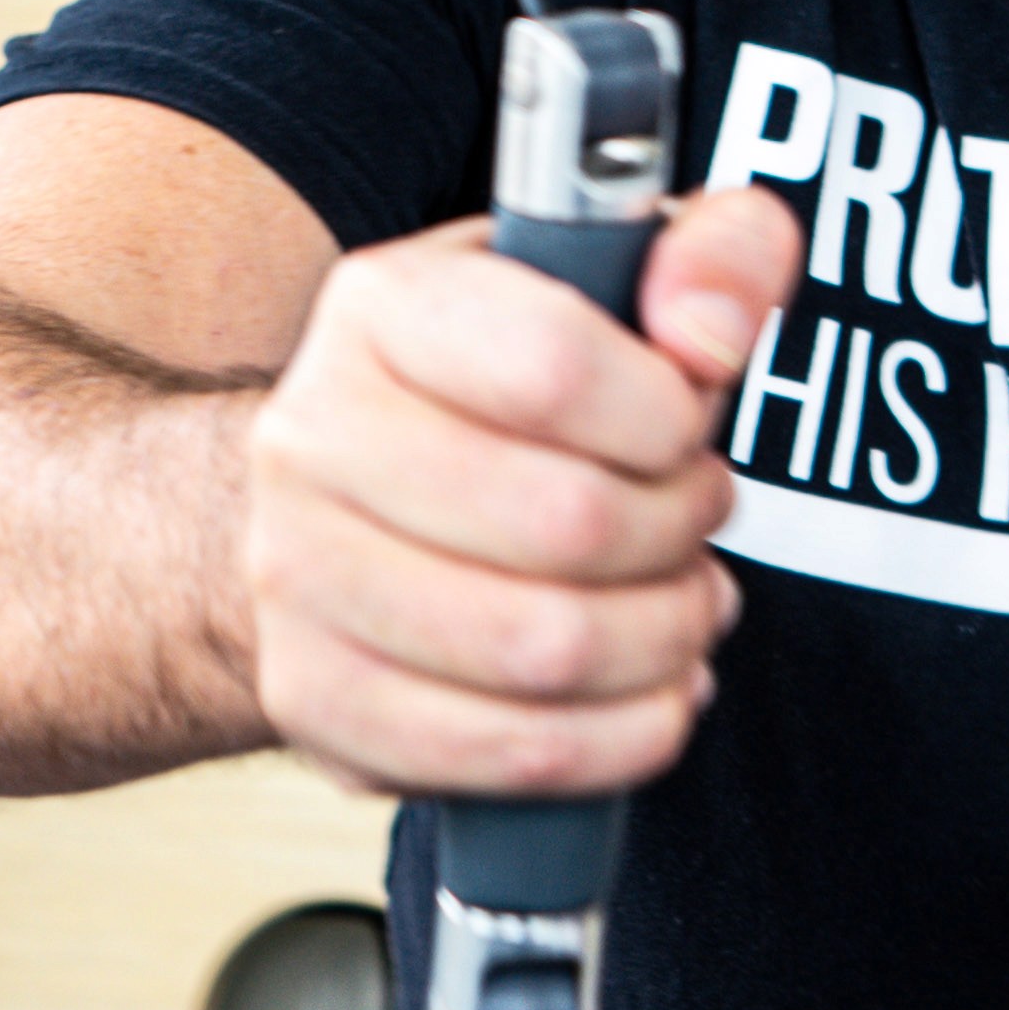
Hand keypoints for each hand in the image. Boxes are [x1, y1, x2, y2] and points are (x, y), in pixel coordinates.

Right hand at [241, 185, 802, 804]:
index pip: (555, 367)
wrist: (336, 497)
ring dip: (661, 639)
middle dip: (679, 533)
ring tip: (684, 605)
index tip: (688, 426)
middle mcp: (312, 437)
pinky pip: (503, 753)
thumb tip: (712, 333)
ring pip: (544, 650)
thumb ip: (712, 256)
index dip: (667, 417)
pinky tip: (651, 692)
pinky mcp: (313, 701)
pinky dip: (618, 739)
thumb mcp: (612, 276)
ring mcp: (296, 579)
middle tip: (698, 520)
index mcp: (382, 308)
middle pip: (567, 523)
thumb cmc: (502, 384)